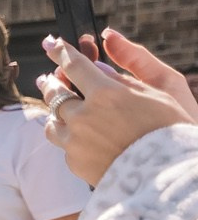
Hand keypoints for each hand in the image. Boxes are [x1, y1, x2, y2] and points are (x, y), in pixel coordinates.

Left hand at [43, 32, 195, 185]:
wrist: (168, 175)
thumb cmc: (170, 129)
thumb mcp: (159, 92)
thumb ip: (125, 74)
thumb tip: (98, 65)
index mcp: (105, 94)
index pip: (73, 65)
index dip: (60, 52)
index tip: (52, 44)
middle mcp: (83, 117)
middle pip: (54, 93)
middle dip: (51, 82)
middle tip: (48, 78)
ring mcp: (74, 142)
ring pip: (52, 122)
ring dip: (56, 113)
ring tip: (62, 111)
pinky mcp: (74, 162)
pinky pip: (64, 145)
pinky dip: (71, 139)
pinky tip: (83, 139)